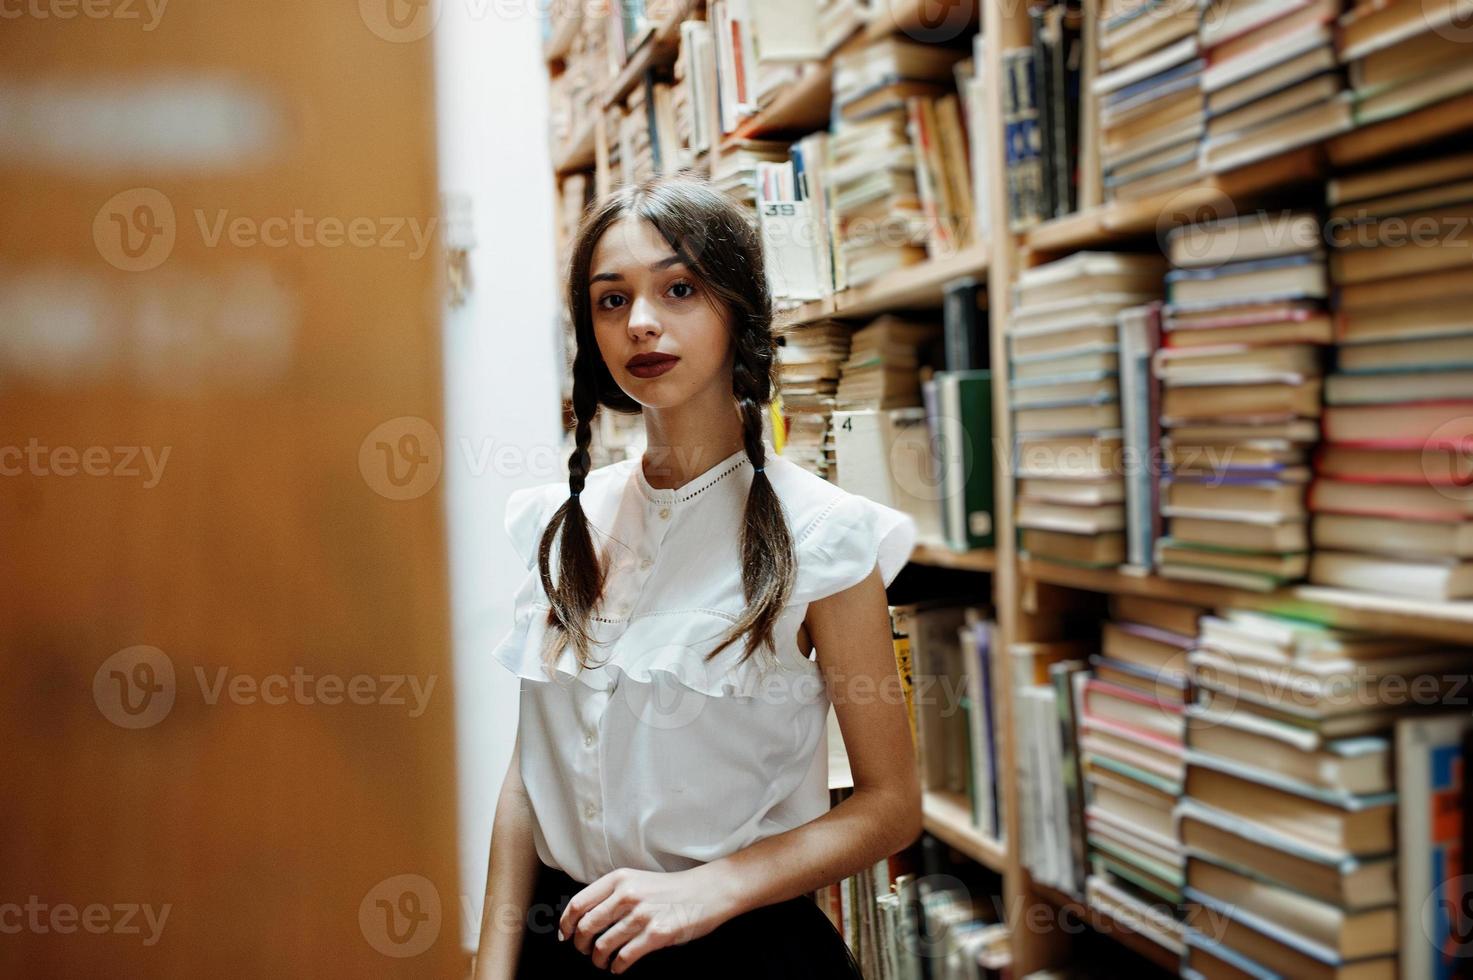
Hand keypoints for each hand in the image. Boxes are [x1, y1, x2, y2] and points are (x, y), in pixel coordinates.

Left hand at [558, 864, 739, 973]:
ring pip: (603, 945)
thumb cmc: (670, 888)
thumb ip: (611, 895)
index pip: (578, 904)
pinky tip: (618, 967)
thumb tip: (582, 919)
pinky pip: (624, 957)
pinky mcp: (656, 934)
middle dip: (580, 945)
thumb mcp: (636, 880)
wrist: (707, 890)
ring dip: (598, 960)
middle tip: (585, 951)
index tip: (566, 936)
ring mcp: (642, 915)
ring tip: (603, 962)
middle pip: (586, 927)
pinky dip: (616, 967)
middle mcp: (626, 895)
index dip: (566, 924)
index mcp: (618, 879)